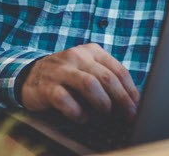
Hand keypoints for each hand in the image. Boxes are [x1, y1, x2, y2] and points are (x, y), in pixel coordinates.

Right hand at [19, 44, 139, 122]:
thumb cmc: (67, 76)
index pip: (118, 70)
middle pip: (107, 78)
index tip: (137, 106)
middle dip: (122, 100)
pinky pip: (65, 100)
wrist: (30, 75)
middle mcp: (78, 57)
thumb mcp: (87, 69)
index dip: (131, 91)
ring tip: (105, 114)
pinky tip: (81, 118)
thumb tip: (132, 102)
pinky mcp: (47, 87)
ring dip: (102, 103)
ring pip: (89, 84)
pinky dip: (77, 112)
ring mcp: (61, 70)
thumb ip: (107, 79)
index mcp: (92, 51)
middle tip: (129, 116)